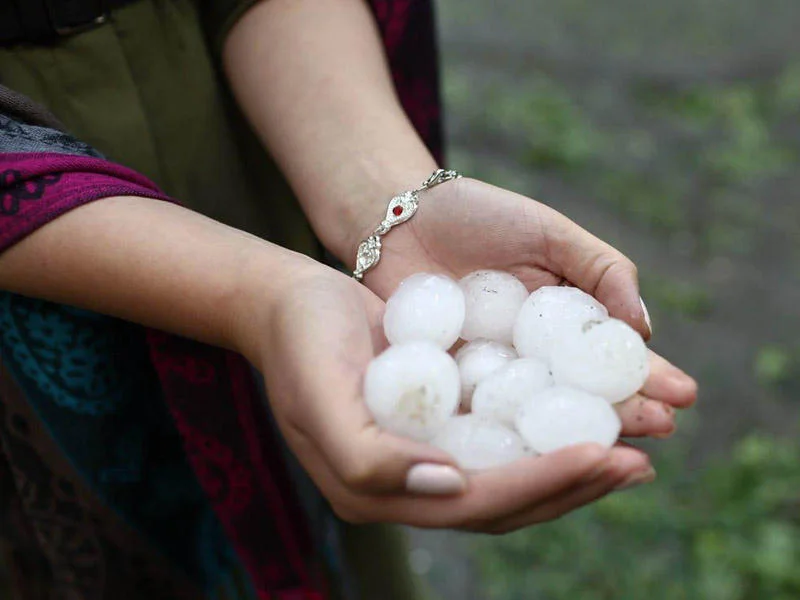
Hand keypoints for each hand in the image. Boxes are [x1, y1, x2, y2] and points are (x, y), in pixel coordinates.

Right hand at [253, 262, 653, 531]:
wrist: (287, 303)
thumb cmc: (302, 341)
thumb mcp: (320, 394)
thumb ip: (371, 458)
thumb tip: (451, 486)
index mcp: (379, 491)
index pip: (476, 502)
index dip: (542, 484)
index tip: (603, 456)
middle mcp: (412, 484)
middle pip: (508, 500)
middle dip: (576, 484)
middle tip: (639, 462)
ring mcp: (429, 454)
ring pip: (514, 473)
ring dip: (573, 464)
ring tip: (633, 448)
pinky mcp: (442, 421)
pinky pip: (505, 436)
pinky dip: (548, 431)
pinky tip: (587, 414)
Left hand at [362, 177, 696, 437]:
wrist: (401, 217)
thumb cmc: (481, 216)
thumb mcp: (550, 233)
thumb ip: (600, 271)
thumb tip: (643, 328)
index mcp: (562, 325)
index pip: (610, 357)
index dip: (647, 376)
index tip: (682, 396)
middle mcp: (531, 358)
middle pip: (581, 394)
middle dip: (624, 413)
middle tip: (661, 430)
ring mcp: (490, 375)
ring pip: (537, 413)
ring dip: (575, 433)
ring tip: (614, 450)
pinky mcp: (446, 384)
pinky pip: (478, 412)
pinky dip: (505, 431)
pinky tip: (534, 453)